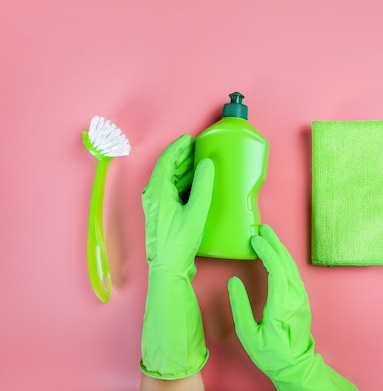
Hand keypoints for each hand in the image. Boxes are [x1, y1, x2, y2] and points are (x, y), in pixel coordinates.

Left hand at [142, 133, 213, 272]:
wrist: (168, 267)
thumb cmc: (179, 242)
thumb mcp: (196, 211)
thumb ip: (202, 185)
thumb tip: (206, 164)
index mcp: (157, 191)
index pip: (166, 160)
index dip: (178, 147)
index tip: (190, 138)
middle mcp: (153, 196)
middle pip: (167, 167)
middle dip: (182, 156)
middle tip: (198, 147)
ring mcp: (156, 205)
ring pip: (169, 178)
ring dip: (183, 168)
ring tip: (199, 162)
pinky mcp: (162, 214)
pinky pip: (171, 189)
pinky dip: (183, 181)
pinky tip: (196, 183)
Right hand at [228, 225, 357, 389]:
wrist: (295, 365)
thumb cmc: (271, 353)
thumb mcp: (248, 334)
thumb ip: (240, 306)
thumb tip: (234, 282)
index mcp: (282, 304)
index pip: (276, 269)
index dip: (266, 251)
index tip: (255, 239)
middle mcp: (295, 297)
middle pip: (286, 263)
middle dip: (274, 243)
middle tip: (262, 229)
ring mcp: (301, 297)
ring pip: (292, 266)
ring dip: (280, 249)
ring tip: (268, 237)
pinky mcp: (301, 299)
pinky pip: (293, 273)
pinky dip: (284, 259)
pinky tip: (277, 254)